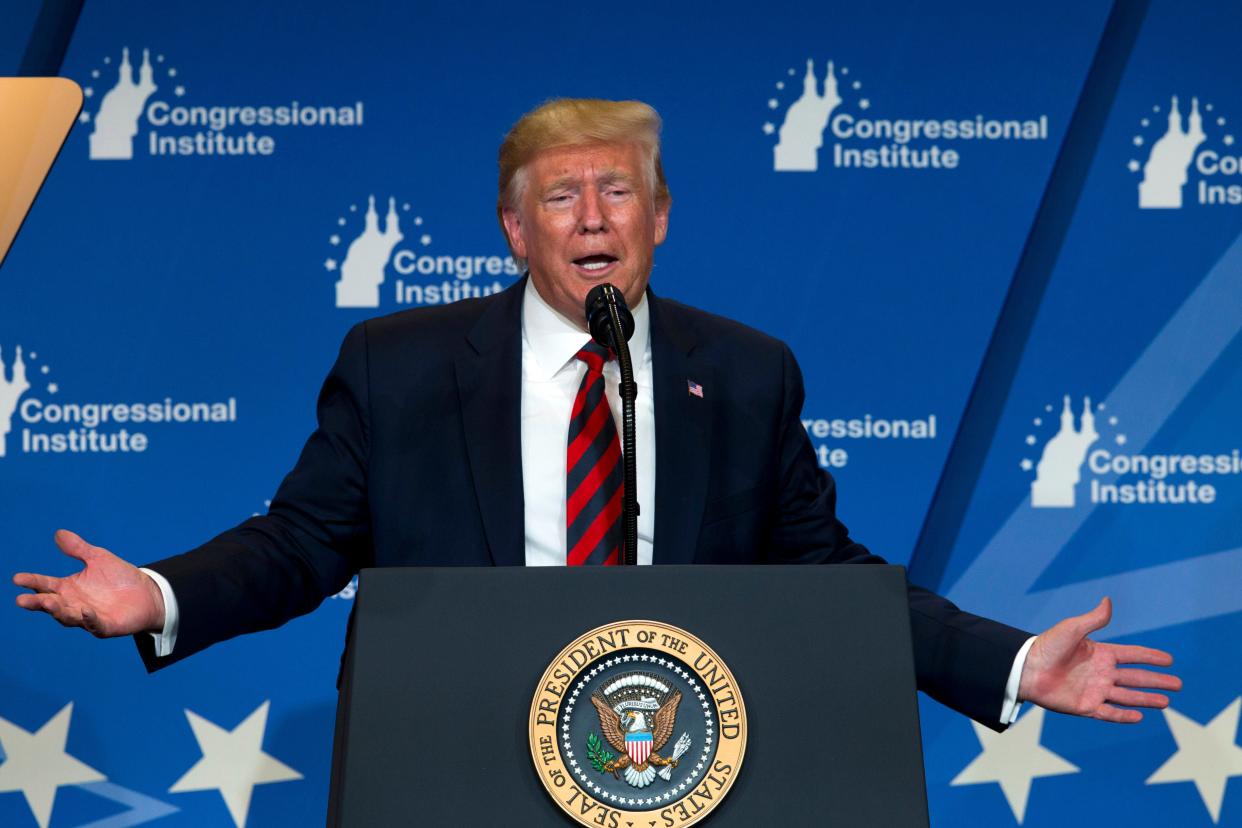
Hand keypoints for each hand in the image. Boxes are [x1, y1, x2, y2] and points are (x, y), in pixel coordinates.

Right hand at [13, 530, 164, 636]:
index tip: (17, 578)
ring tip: (47, 602)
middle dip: (37, 602)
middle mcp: (74, 604)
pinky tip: (85, 611)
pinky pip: (95, 624)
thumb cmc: (119, 577)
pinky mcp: (106, 626)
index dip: (32, 581)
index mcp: (68, 588)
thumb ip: (78, 549)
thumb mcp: (98, 558)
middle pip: (51, 604)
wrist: (148, 593)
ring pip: (68, 616)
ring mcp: (88, 617)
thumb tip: (59, 533)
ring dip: (58, 611)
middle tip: (22, 600)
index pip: (45, 585)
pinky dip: (89, 619)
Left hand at [1019, 597, 1180, 722]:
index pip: (1132, 655)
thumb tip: (1108, 600)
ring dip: (1146, 699)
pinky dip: (1124, 716)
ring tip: (1167, 701)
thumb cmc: (1047, 646)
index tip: (1169, 659)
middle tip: (1179, 684)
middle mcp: (1101, 673)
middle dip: (1157, 681)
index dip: (1150, 657)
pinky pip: (1109, 713)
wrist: (1026, 668)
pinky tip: (1140, 716)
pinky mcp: (1085, 706)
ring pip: (1127, 696)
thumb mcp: (1072, 629)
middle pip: (1135, 678)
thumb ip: (1093, 619)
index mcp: (1100, 653)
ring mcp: (1094, 690)